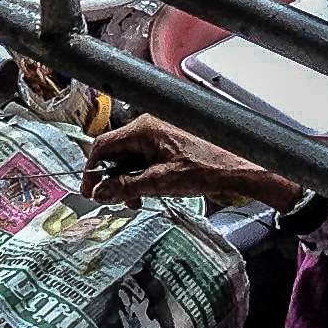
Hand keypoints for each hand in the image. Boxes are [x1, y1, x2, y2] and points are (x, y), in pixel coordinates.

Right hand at [83, 114, 290, 207]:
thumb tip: (101, 192)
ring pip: (130, 156)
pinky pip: (145, 156)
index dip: (92, 171)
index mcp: (143, 128)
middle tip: (117, 202)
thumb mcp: (161, 182)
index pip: (103, 145)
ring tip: (136, 200)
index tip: (90, 193)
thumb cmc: (205, 169)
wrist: (237, 167)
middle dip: (112, 178)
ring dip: (127, 179)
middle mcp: (148, 125)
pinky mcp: (169, 142)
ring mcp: (159, 132)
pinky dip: (141, 174)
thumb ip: (127, 186)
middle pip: (116, 151)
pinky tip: (149, 190)